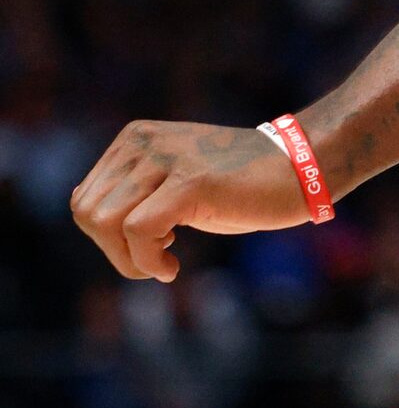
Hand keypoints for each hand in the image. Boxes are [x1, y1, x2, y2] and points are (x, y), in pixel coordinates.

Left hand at [70, 121, 310, 281]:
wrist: (305, 168)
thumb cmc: (245, 184)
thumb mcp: (177, 182)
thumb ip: (135, 191)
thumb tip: (88, 210)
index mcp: (135, 138)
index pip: (85, 200)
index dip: (107, 238)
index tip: (150, 245)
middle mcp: (143, 141)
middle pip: (88, 213)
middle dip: (115, 252)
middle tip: (155, 262)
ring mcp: (166, 157)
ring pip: (106, 223)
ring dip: (129, 260)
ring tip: (163, 264)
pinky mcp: (190, 180)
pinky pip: (139, 231)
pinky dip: (148, 262)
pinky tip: (172, 269)